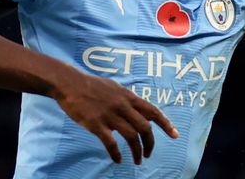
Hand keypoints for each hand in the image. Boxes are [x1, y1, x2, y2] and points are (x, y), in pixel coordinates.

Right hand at [52, 73, 178, 163]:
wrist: (69, 83)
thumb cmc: (90, 85)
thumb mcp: (114, 87)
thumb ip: (127, 99)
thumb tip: (140, 110)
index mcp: (128, 96)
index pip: (153, 111)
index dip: (165, 124)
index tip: (174, 135)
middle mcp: (122, 105)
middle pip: (144, 127)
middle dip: (150, 143)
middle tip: (148, 154)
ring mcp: (110, 115)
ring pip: (131, 137)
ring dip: (137, 151)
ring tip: (137, 160)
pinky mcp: (96, 124)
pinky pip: (111, 143)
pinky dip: (116, 154)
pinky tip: (117, 159)